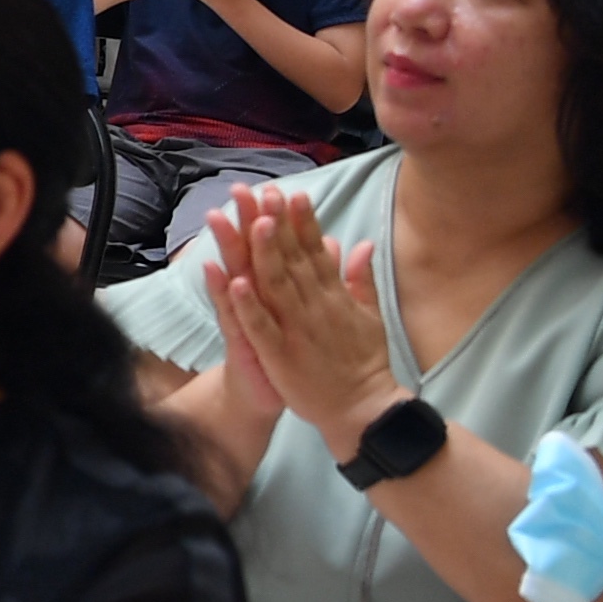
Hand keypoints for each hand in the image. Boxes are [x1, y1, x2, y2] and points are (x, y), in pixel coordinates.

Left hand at [201, 185, 400, 441]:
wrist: (362, 409)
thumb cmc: (363, 361)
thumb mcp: (368, 315)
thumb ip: (361, 278)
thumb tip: (361, 243)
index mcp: (333, 295)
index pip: (314, 250)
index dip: (301, 221)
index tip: (289, 192)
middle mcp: (316, 306)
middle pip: (292, 259)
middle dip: (275, 223)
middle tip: (259, 192)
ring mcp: (297, 329)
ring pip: (276, 285)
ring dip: (262, 253)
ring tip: (250, 223)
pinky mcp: (280, 355)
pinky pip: (261, 326)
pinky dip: (248, 305)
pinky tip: (234, 282)